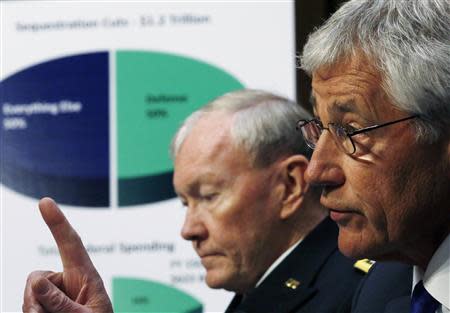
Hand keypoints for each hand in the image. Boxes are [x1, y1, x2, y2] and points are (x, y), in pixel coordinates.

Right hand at [23, 197, 112, 312]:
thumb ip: (62, 303)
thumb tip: (36, 280)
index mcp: (86, 276)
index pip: (71, 243)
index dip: (57, 222)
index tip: (45, 201)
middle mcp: (68, 281)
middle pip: (36, 276)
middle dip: (34, 298)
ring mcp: (55, 294)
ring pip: (29, 294)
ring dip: (34, 311)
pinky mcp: (45, 305)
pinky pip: (28, 305)